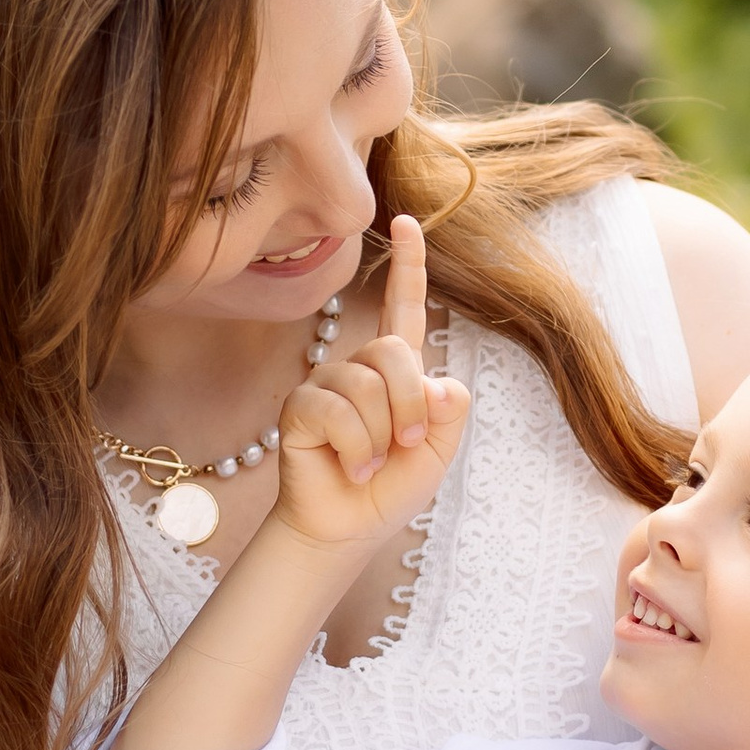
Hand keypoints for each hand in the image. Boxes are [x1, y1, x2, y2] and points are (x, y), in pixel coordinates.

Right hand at [274, 215, 468, 549]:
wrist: (348, 528)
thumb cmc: (390, 486)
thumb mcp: (439, 449)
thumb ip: (448, 410)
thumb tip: (438, 381)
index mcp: (398, 370)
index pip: (405, 307)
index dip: (408, 265)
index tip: (406, 221)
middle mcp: (360, 367)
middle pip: (394, 350)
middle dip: (410, 405)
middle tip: (405, 446)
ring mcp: (327, 383)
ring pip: (367, 384)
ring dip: (380, 435)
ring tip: (370, 464)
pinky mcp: (300, 407)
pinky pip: (336, 409)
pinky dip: (354, 447)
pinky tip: (349, 467)